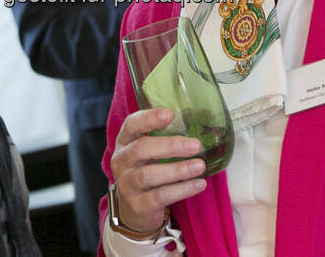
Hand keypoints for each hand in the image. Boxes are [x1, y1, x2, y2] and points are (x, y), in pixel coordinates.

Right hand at [110, 108, 206, 232]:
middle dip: (170, 146)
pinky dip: (181, 190)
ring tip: (199, 166)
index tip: (170, 114)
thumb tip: (203, 119)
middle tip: (195, 145)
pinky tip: (199, 184)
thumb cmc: (146, 171)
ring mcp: (127, 185)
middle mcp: (121, 162)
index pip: (131, 125)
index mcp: (124, 143)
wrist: (133, 209)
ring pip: (149, 175)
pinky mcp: (138, 205)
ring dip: (177, 170)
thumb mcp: (149, 153)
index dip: (149, 118)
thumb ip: (166, 137)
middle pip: (141, 149)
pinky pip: (160, 196)